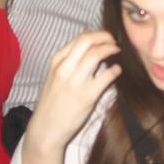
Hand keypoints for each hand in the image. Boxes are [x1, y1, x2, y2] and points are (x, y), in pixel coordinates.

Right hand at [26, 31, 121, 154]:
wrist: (46, 130)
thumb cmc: (52, 101)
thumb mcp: (55, 74)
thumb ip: (70, 56)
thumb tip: (87, 33)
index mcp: (57, 62)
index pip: (79, 39)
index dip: (97, 35)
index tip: (105, 38)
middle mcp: (65, 68)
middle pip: (87, 41)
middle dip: (105, 37)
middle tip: (114, 41)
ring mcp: (76, 82)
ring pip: (96, 55)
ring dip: (111, 49)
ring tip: (117, 52)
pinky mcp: (87, 96)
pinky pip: (106, 76)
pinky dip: (115, 70)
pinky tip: (117, 70)